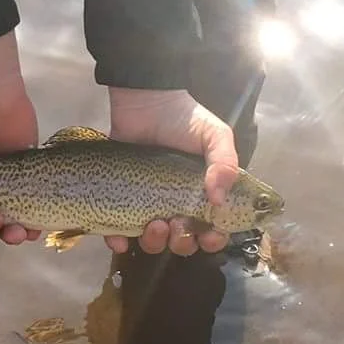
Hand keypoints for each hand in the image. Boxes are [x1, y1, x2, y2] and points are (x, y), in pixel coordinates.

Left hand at [104, 87, 237, 257]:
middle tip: (178, 224)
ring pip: (153, 242)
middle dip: (182, 241)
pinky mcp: (121, 200)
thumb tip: (218, 199)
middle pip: (183, 242)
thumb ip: (225, 163)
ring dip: (155, 242)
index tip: (209, 234)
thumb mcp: (215, 136)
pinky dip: (118, 240)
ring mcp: (148, 205)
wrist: (144, 101)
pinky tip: (119, 238)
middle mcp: (177, 205)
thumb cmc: (185, 119)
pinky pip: (118, 232)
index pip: (213, 230)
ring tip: (155, 224)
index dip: (213, 239)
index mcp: (202, 195)